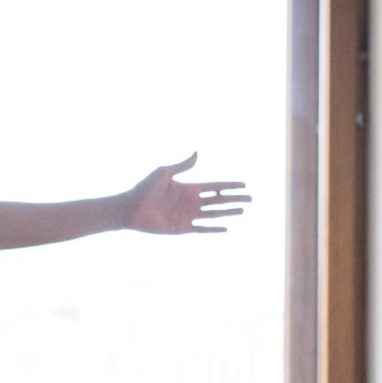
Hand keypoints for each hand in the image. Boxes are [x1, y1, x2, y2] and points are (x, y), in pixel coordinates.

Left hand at [122, 153, 248, 234]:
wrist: (130, 209)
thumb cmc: (144, 189)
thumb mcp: (164, 173)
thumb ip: (182, 165)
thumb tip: (197, 153)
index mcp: (189, 188)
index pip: (215, 187)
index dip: (230, 186)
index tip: (244, 185)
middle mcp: (191, 202)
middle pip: (218, 200)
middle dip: (235, 199)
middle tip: (250, 199)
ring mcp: (187, 215)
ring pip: (213, 214)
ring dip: (228, 212)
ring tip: (242, 211)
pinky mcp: (181, 228)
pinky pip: (201, 228)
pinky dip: (213, 229)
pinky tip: (226, 228)